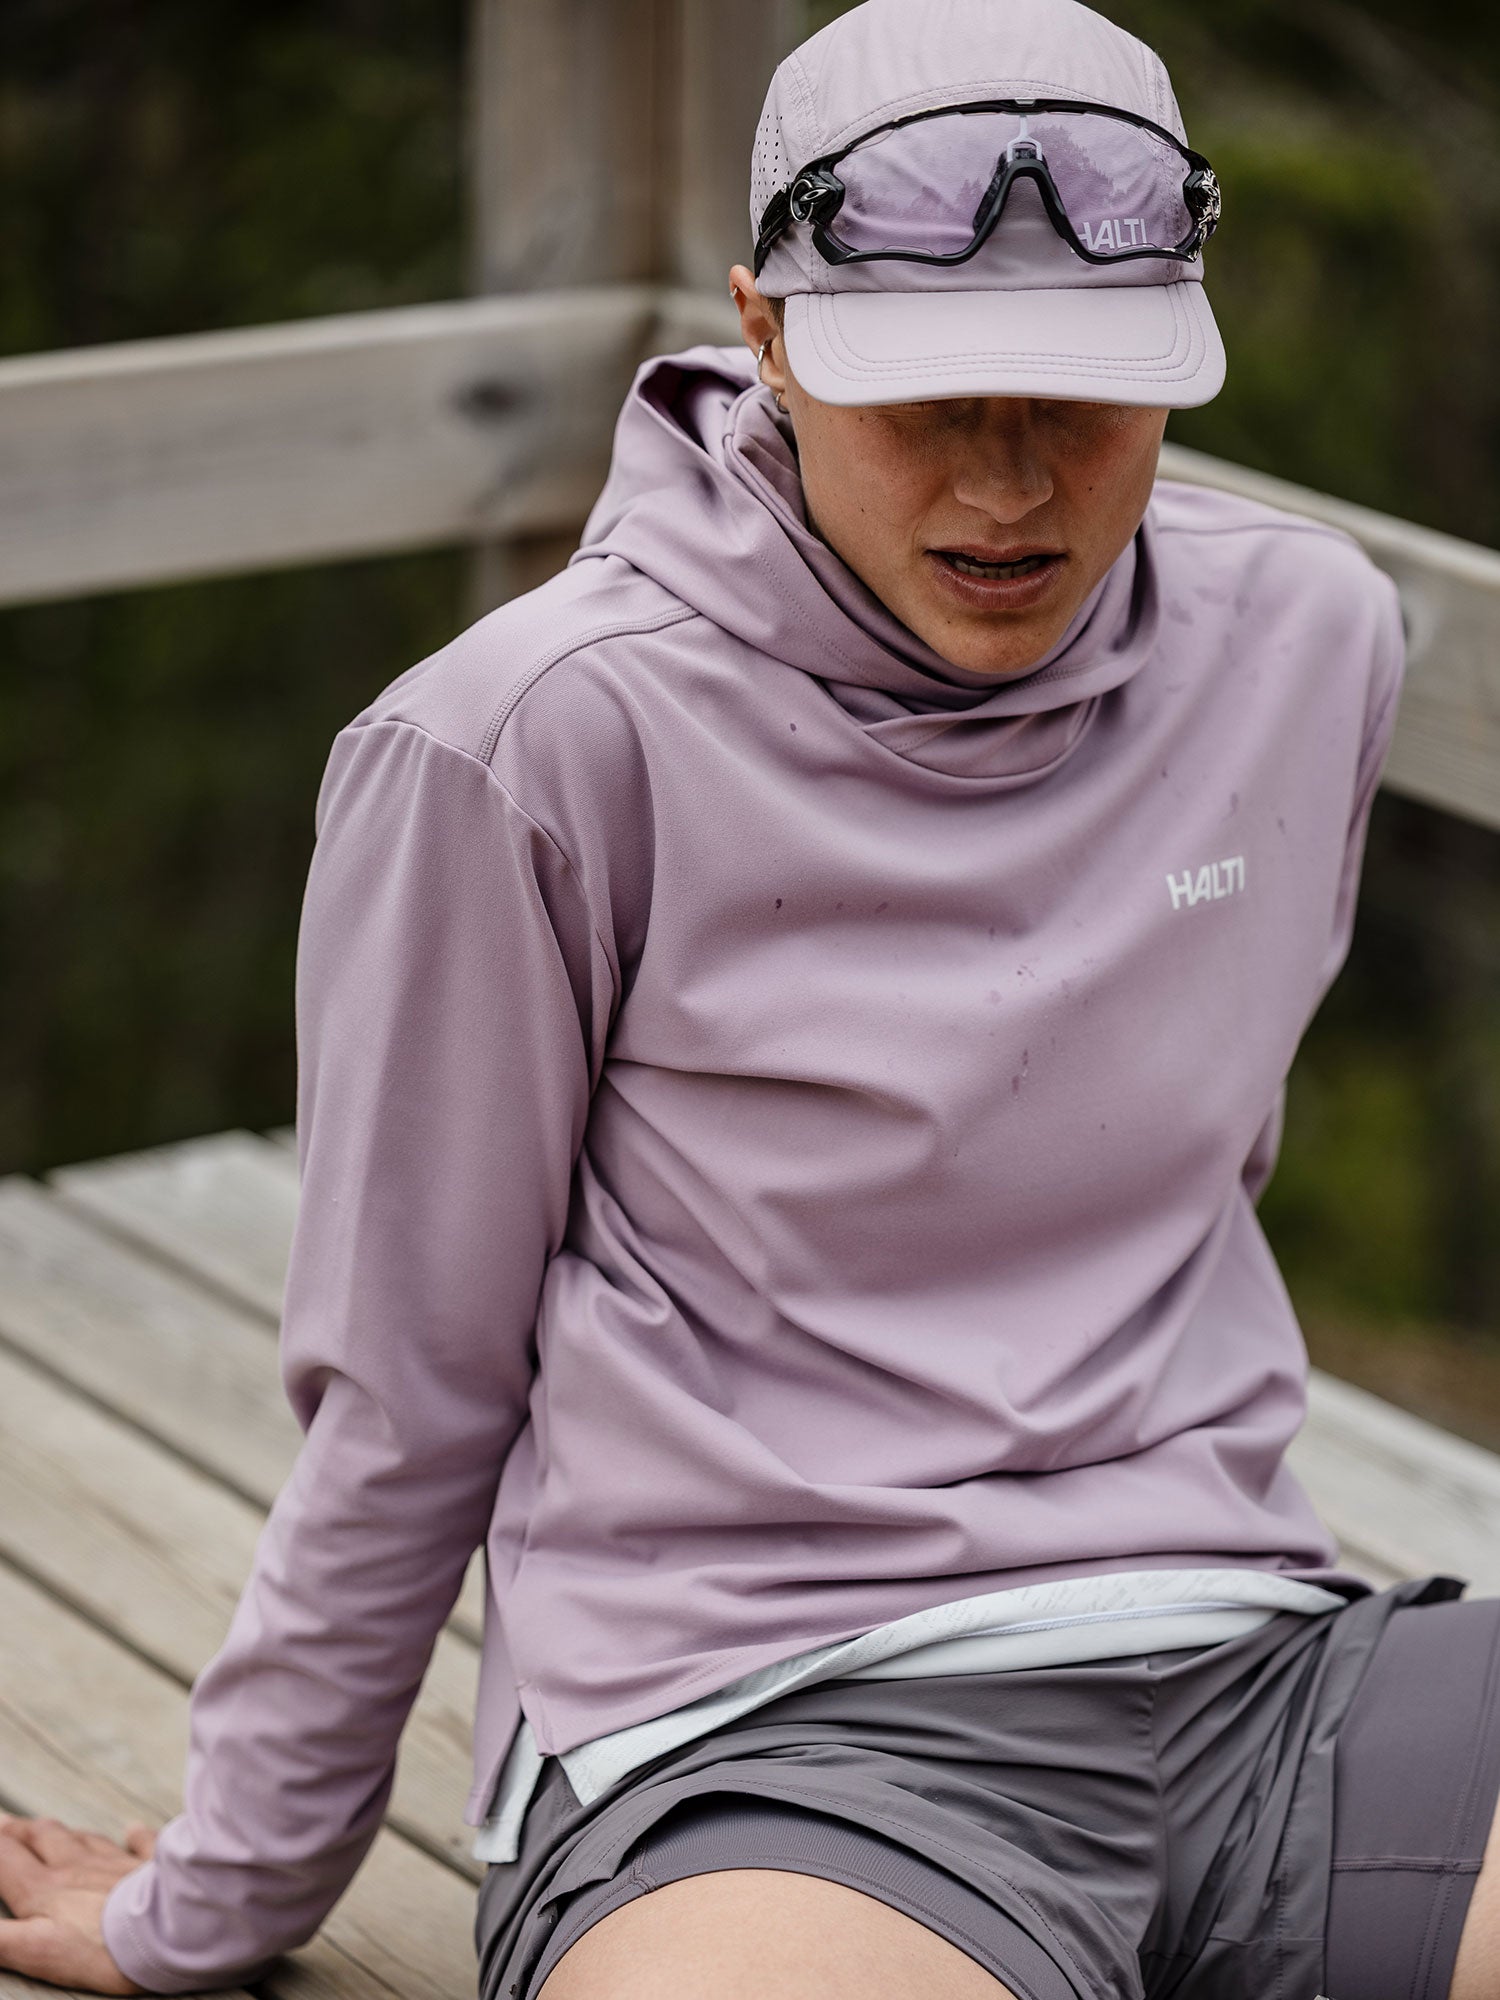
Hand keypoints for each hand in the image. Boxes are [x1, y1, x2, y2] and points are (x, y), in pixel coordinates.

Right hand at [0, 1812, 153, 1993]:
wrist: (168, 1929)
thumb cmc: (100, 1948)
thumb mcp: (35, 1951)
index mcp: (45, 1889)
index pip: (7, 1860)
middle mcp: (77, 1867)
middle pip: (43, 1840)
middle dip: (19, 1832)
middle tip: (5, 1822)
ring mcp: (115, 1863)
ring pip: (82, 1838)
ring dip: (61, 1831)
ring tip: (48, 1826)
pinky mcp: (151, 1866)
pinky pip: (141, 1844)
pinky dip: (134, 1837)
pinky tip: (132, 1829)